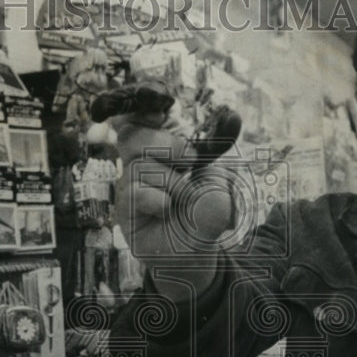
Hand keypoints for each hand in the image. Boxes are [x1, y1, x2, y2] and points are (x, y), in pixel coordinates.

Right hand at [112, 112, 233, 297]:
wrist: (197, 254)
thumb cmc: (204, 212)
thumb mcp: (220, 176)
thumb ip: (220, 148)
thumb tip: (232, 115)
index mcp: (160, 146)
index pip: (140, 113)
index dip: (143, 102)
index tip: (161, 103)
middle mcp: (139, 161)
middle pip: (132, 132)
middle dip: (166, 143)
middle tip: (190, 161)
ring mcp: (129, 184)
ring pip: (140, 165)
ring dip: (173, 182)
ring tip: (183, 200)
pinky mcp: (124, 209)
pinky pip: (138, 192)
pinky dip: (162, 201)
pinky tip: (168, 211)